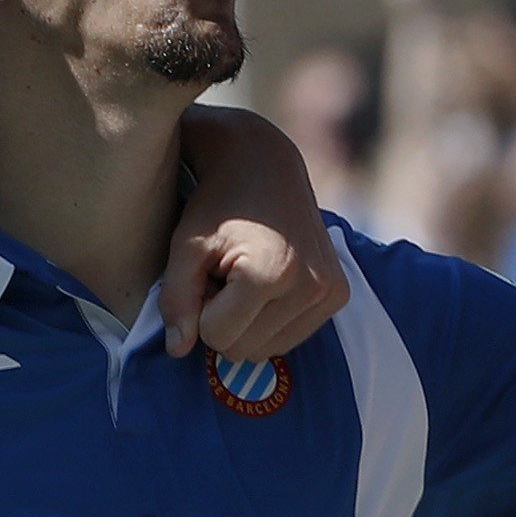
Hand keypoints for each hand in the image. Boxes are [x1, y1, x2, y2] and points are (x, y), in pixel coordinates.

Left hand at [166, 106, 347, 360]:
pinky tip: (265, 283)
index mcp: (269, 274)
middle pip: (245, 350)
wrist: (266, 165)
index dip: (199, 311)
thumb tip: (178, 351)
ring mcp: (330, 291)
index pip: (217, 337)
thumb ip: (176, 299)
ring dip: (247, 323)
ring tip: (242, 278)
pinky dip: (271, 320)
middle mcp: (309, 286)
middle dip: (224, 320)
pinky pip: (292, 337)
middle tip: (222, 275)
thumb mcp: (186, 245)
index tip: (205, 274)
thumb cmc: (218, 204)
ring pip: (269, 350)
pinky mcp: (339, 293)